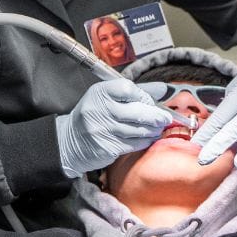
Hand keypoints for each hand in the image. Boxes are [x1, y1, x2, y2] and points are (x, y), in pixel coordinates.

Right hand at [56, 78, 176, 177]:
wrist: (71, 140)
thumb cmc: (94, 115)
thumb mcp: (107, 98)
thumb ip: (134, 92)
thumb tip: (162, 89)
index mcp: (99, 93)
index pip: (127, 88)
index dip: (142, 95)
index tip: (149, 101)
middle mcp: (98, 110)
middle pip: (136, 112)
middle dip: (155, 116)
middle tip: (165, 118)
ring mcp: (102, 130)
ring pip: (137, 130)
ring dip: (153, 130)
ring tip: (158, 128)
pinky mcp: (107, 147)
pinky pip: (133, 144)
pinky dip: (144, 141)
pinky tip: (148, 138)